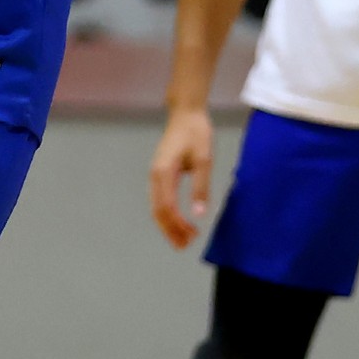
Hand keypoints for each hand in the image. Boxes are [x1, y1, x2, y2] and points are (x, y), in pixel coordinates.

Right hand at [148, 106, 214, 248]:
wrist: (186, 112)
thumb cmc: (196, 132)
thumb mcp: (203, 159)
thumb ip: (200, 187)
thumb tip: (199, 215)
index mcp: (163, 172)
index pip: (167, 207)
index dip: (178, 225)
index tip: (193, 236)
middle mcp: (155, 175)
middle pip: (157, 210)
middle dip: (170, 230)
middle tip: (184, 246)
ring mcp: (155, 173)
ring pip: (156, 206)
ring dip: (167, 224)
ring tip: (182, 239)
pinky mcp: (159, 172)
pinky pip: (159, 199)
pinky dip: (167, 213)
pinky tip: (178, 220)